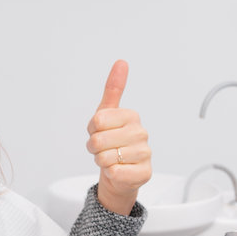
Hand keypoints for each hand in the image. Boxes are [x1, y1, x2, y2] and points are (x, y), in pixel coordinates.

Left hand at [86, 60, 151, 214]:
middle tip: (103, 149)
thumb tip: (122, 62)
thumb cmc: (111, 141)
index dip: (92, 130)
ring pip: (105, 158)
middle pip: (98, 141)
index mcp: (131, 116)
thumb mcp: (106, 113)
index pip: (97, 121)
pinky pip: (115, 172)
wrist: (119, 172)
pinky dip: (111, 174)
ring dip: (102, 161)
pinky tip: (119, 170)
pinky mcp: (144, 173)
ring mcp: (144, 153)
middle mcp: (141, 133)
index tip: (99, 132)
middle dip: (94, 148)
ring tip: (111, 159)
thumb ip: (113, 88)